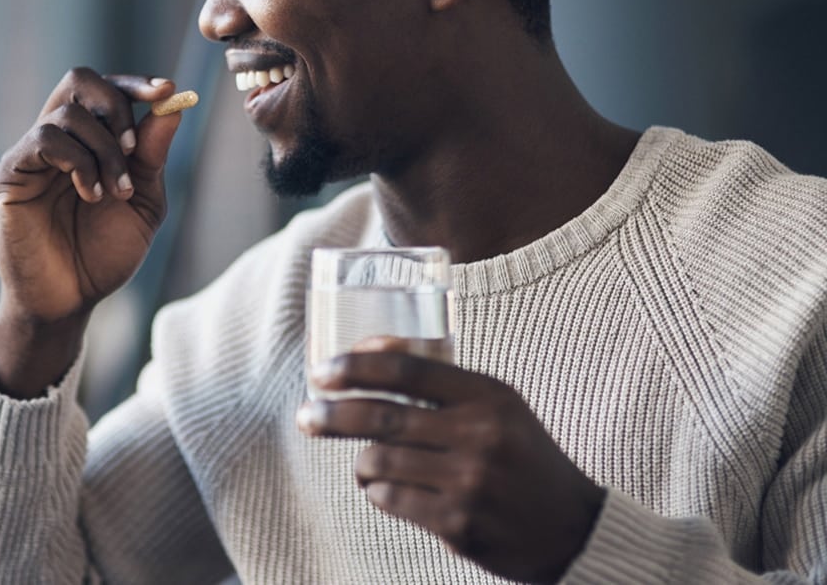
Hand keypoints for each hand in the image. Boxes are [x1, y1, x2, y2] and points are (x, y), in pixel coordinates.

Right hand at [0, 69, 182, 395]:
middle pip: (79, 79)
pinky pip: (43, 139)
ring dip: (103, 150)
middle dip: (116, 105)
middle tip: (132, 147)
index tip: (167, 90)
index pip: (106, 89)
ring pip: (67, 113)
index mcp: (88, 140)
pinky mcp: (10, 174)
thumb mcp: (142, 202)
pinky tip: (91, 194)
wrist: (71, 301)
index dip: (135, 83)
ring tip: (112, 192)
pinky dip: (77, 161)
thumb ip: (152, 155)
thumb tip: (172, 105)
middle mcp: (56, 139)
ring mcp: (29, 154)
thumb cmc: (104, 254)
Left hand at [297, 338, 605, 583]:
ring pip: (378, 461)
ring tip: (366, 463)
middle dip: (332, 415)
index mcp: (488, 396)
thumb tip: (368, 348)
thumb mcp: (496, 405)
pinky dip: (379, 492)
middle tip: (305, 416)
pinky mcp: (458, 525)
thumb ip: (441, 381)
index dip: (357, 366)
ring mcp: (468, 482)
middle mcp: (479, 435)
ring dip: (362, 462)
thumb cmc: (521, 456)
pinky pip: (390, 499)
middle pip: (382, 416)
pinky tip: (390, 489)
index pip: (407, 369)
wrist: (572, 528)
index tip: (323, 371)